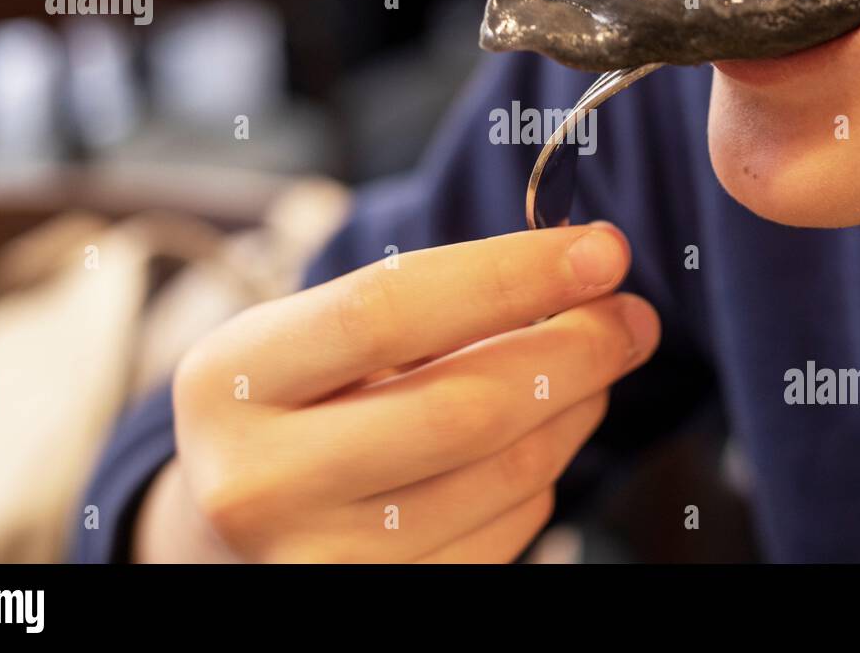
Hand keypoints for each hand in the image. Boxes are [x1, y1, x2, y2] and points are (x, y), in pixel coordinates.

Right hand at [133, 223, 659, 562]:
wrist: (228, 536)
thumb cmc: (288, 411)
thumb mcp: (309, 341)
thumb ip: (420, 304)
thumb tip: (579, 275)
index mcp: (229, 382)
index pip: (388, 310)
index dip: (512, 275)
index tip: (601, 251)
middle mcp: (260, 484)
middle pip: (465, 407)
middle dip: (577, 351)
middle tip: (630, 315)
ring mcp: (320, 565)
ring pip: (507, 476)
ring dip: (575, 410)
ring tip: (592, 369)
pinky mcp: (379, 608)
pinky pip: (510, 534)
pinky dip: (544, 475)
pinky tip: (538, 440)